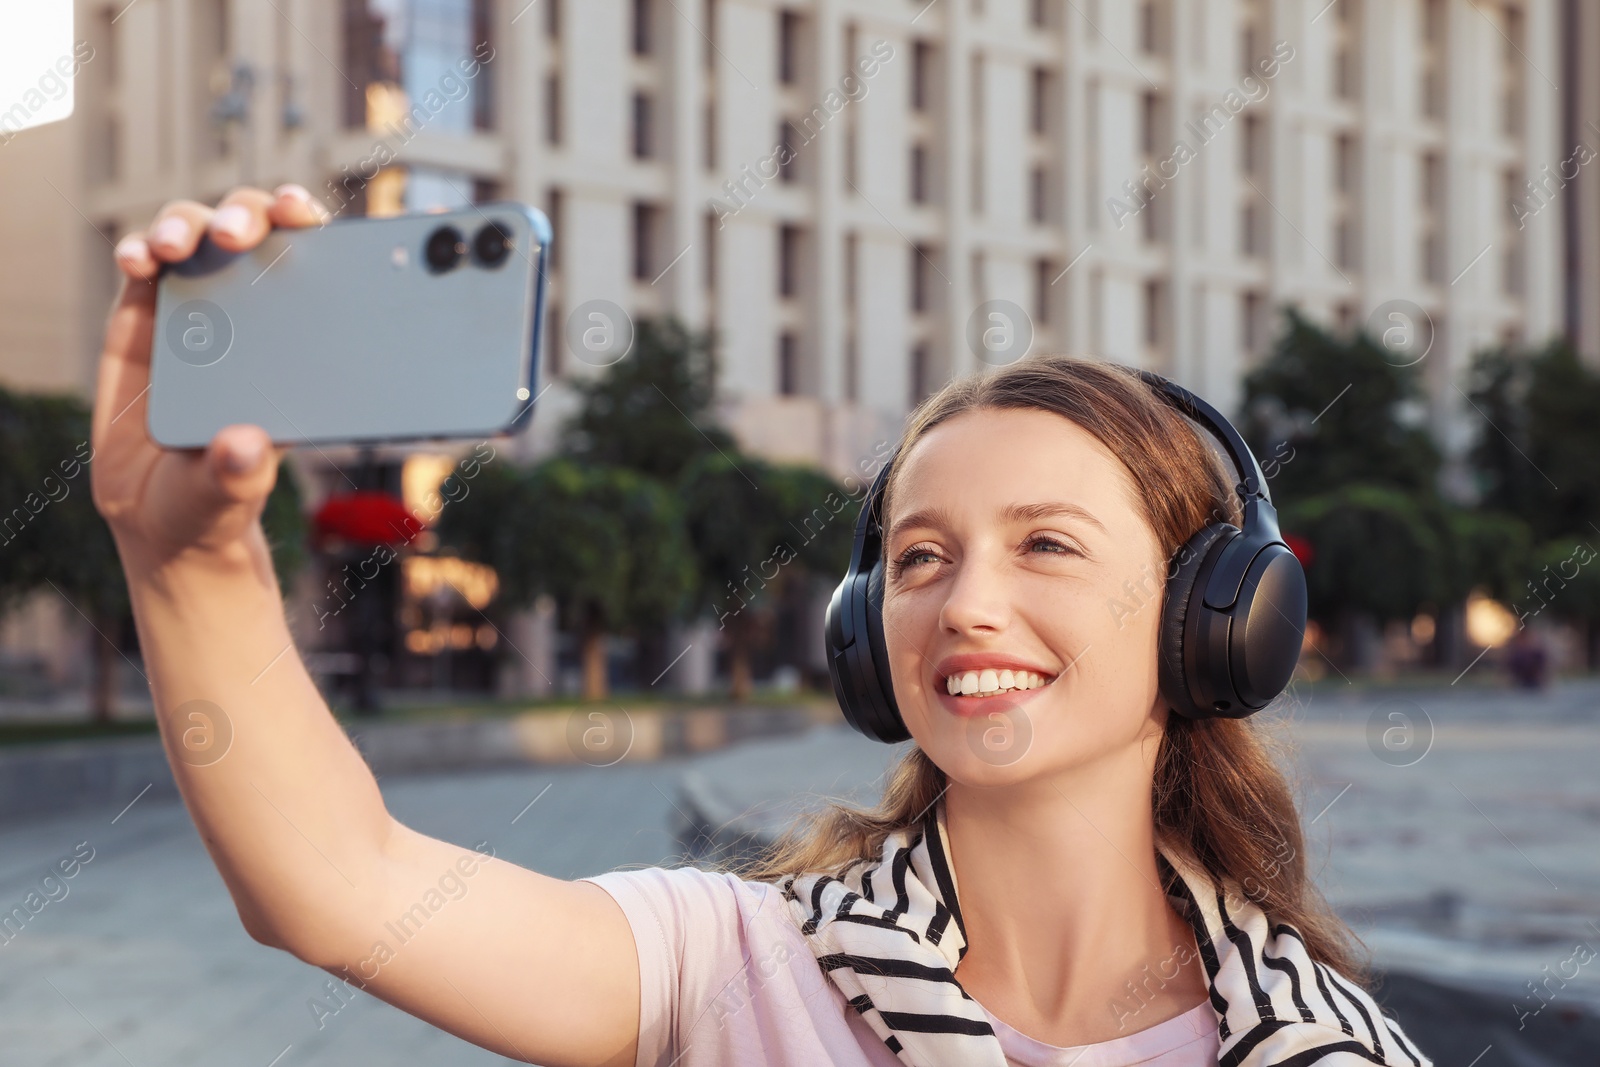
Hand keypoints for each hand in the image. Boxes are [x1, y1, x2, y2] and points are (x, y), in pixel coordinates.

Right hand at [92, 185, 328, 570]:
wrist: (161, 511)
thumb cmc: (217, 496)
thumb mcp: (231, 492)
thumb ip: (239, 474)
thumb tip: (245, 448)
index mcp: (296, 342)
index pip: (315, 265)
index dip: (312, 227)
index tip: (305, 214)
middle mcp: (251, 313)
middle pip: (256, 231)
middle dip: (250, 213)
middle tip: (238, 234)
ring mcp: (197, 308)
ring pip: (196, 233)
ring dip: (188, 223)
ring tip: (174, 245)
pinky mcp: (145, 317)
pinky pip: (143, 264)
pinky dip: (138, 249)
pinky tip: (137, 262)